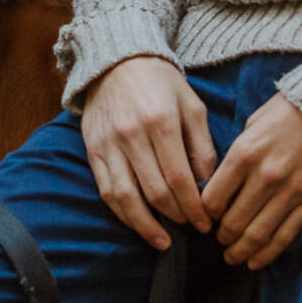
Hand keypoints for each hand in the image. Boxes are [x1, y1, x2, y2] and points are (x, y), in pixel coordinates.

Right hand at [79, 56, 216, 249]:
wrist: (117, 61)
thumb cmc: (161, 83)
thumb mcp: (192, 106)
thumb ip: (202, 146)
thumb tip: (209, 186)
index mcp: (160, 121)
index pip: (179, 178)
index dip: (193, 207)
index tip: (205, 224)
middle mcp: (131, 135)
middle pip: (154, 192)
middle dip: (176, 217)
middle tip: (191, 229)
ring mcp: (108, 144)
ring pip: (126, 197)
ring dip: (146, 225)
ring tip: (164, 242)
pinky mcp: (92, 150)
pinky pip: (106, 190)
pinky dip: (123, 213)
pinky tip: (138, 224)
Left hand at [201, 93, 301, 269]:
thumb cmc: (287, 113)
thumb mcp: (251, 125)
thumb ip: (234, 156)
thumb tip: (217, 187)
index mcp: (244, 154)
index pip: (212, 199)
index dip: (204, 214)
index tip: (204, 217)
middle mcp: (265, 177)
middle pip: (232, 222)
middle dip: (221, 236)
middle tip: (218, 239)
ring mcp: (290, 192)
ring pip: (257, 235)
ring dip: (239, 251)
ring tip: (232, 256)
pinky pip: (285, 236)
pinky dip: (267, 254)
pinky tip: (255, 261)